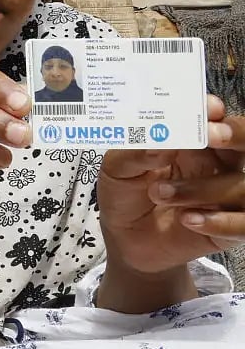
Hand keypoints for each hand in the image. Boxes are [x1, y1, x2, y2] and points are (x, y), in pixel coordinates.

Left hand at [99, 95, 244, 274]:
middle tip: (212, 136)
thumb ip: (135, 152)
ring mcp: (225, 194)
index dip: (215, 112)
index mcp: (191, 142)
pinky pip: (243, 223)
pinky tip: (188, 220)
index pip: (215, 119)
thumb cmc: (124, 195)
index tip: (208, 109)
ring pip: (240, 183)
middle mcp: (215, 163)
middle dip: (236, 135)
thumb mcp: (116, 169)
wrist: (124, 239)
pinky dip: (220, 221)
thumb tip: (160, 142)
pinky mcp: (229, 227)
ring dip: (201, 188)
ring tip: (158, 193)